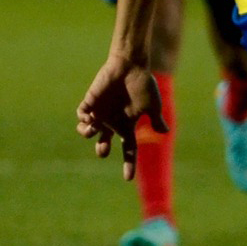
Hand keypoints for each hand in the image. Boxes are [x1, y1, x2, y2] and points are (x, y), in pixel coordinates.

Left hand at [76, 54, 166, 178]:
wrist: (130, 66)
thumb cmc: (142, 85)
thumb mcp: (152, 105)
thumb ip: (156, 120)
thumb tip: (165, 132)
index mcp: (127, 125)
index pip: (128, 149)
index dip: (129, 164)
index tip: (128, 179)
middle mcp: (112, 122)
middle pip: (103, 144)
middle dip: (101, 149)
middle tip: (103, 149)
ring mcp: (100, 112)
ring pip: (88, 132)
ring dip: (88, 134)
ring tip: (93, 128)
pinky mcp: (91, 102)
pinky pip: (81, 115)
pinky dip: (83, 119)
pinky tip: (90, 117)